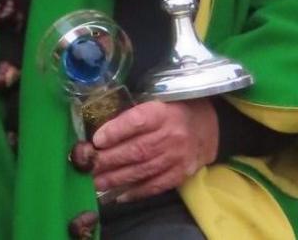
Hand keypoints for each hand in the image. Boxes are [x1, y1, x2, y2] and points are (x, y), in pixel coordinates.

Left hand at [91, 100, 218, 201]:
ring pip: (143, 170)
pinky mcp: (181, 174)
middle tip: (88, 167)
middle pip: (137, 150)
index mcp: (162, 112)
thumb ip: (132, 114)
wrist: (209, 127)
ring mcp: (177, 157)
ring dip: (117, 178)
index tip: (96, 140)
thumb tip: (100, 133)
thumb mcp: (155, 101)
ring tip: (96, 183)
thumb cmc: (173, 111)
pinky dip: (136, 192)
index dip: (115, 131)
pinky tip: (119, 195)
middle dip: (109, 160)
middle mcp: (171, 135)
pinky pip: (156, 185)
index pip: (137, 121)